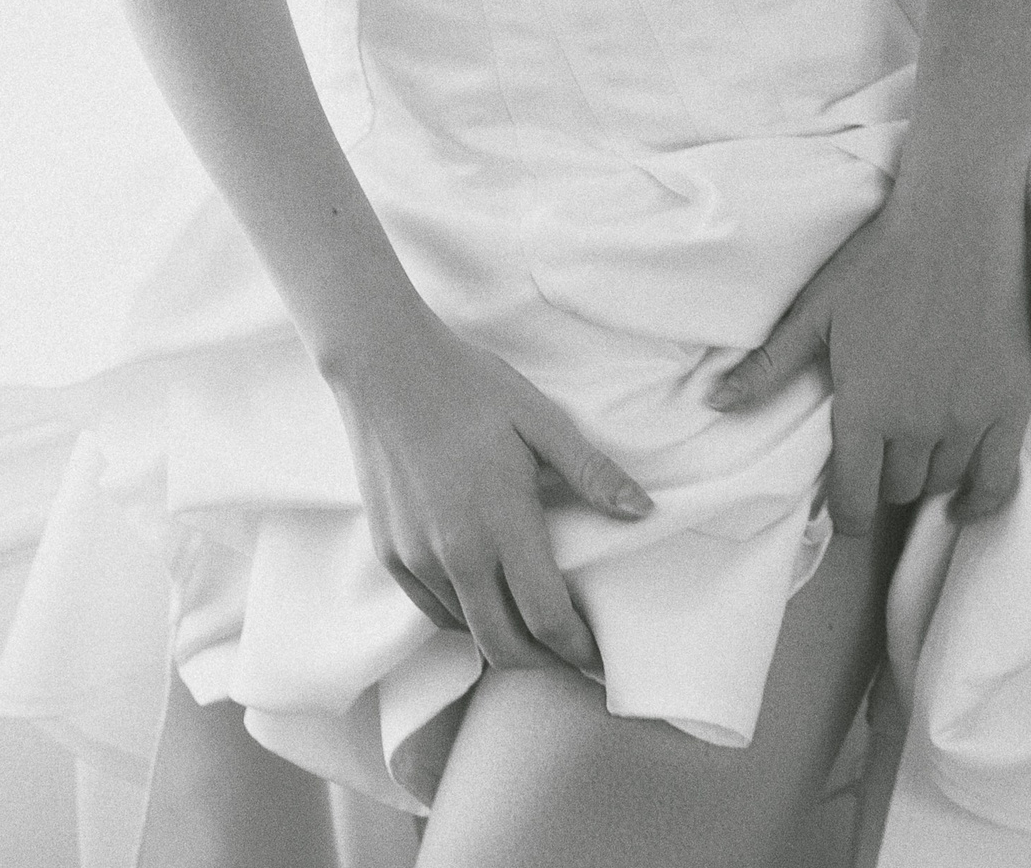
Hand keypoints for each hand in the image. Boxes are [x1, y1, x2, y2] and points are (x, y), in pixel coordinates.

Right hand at [325, 301, 653, 674]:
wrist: (385, 367)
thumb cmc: (471, 386)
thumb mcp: (541, 419)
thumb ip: (592, 472)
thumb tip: (645, 512)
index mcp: (500, 521)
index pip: (547, 616)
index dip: (579, 648)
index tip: (600, 657)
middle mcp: (455, 553)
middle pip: (505, 646)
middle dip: (545, 663)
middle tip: (574, 658)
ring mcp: (416, 559)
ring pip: (467, 632)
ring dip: (505, 641)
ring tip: (535, 628)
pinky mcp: (390, 554)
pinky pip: (433, 610)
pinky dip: (465, 618)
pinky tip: (487, 598)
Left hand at [707, 175, 1030, 534]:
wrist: (958, 224)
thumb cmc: (880, 261)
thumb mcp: (816, 311)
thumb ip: (770, 367)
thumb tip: (714, 405)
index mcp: (864, 408)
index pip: (853, 498)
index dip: (846, 512)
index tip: (846, 507)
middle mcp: (915, 426)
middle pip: (897, 489)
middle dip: (883, 478)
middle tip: (879, 450)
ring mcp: (967, 420)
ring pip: (940, 482)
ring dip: (924, 473)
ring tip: (914, 446)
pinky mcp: (1009, 407)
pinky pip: (996, 481)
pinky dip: (978, 499)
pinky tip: (962, 499)